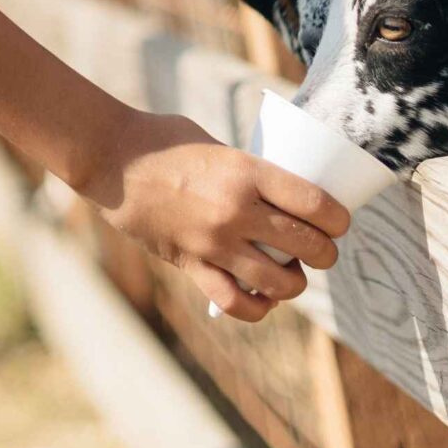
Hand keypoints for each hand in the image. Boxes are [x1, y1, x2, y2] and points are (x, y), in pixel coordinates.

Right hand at [78, 110, 348, 322]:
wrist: (109, 158)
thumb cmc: (161, 140)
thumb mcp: (215, 144)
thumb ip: (247, 171)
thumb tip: (277, 192)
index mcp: (246, 171)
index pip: (316, 204)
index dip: (338, 219)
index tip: (338, 222)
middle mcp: (235, 210)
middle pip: (308, 246)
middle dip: (324, 253)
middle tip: (320, 249)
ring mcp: (213, 242)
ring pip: (280, 282)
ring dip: (295, 283)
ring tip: (291, 274)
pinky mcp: (191, 263)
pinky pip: (237, 302)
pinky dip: (258, 307)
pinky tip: (263, 298)